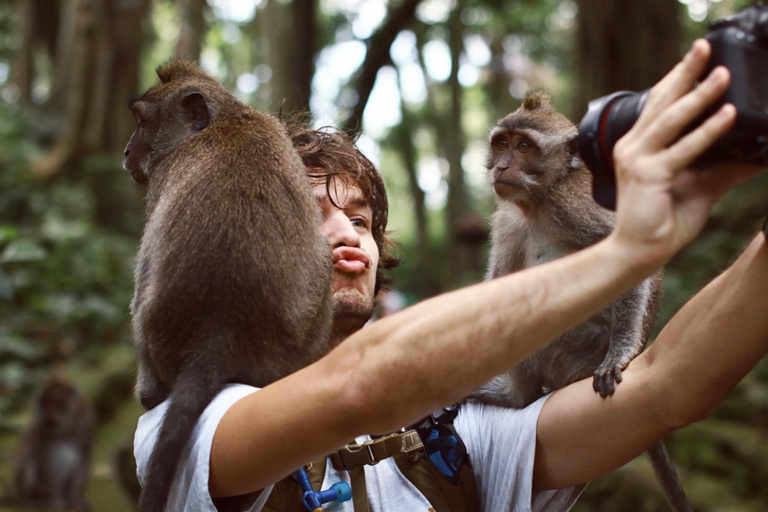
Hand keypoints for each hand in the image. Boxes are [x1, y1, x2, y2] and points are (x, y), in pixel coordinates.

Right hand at [610, 39, 761, 268]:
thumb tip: (757, 155)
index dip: (678, 79)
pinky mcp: (648, 175)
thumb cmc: (661, 222)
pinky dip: (707, 131)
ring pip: (672, 119)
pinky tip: (728, 115)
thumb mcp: (701, 188)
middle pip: (661, 102)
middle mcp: (633, 148)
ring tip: (723, 75)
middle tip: (703, 46)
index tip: (699, 58)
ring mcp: (638, 160)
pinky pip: (683, 148)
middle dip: (684, 72)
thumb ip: (725, 169)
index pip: (660, 105)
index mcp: (639, 147)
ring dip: (699, 94)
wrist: (638, 252)